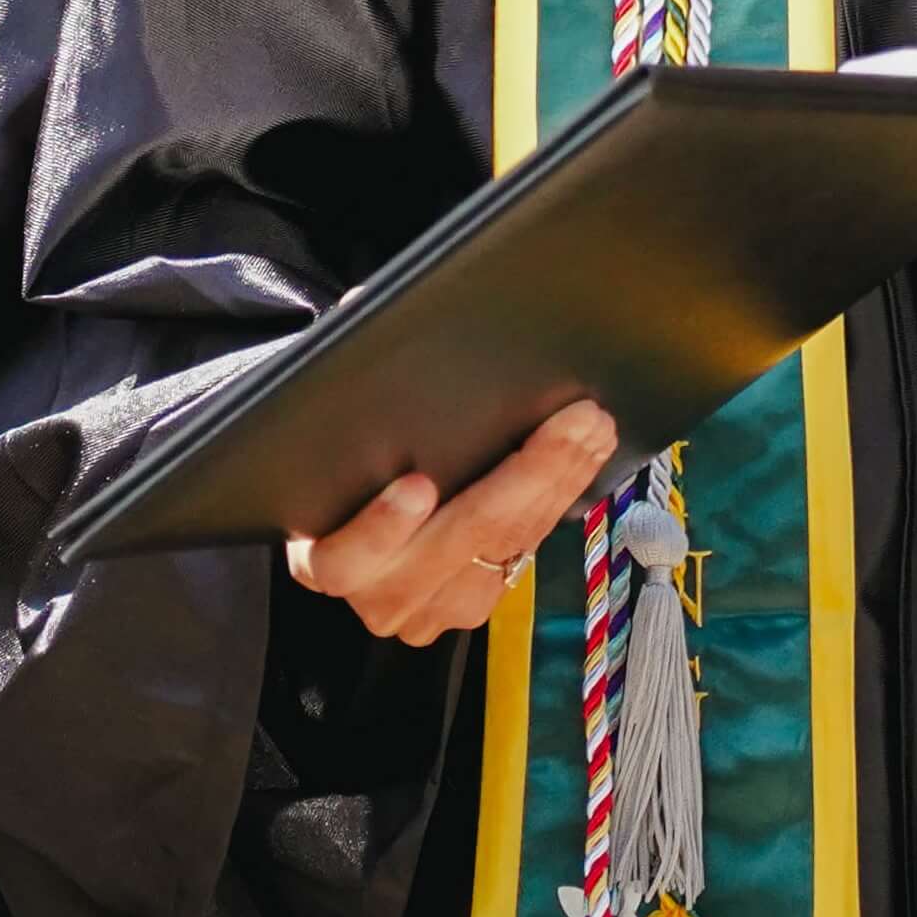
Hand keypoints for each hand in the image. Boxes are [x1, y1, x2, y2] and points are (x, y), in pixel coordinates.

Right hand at [284, 400, 615, 647]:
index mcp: (324, 558)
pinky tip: (586, 457)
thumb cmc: (346, 468)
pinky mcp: (473, 604)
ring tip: (592, 429)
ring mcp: (429, 610)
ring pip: (503, 546)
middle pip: (454, 542)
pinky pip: (525, 552)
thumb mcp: (330, 433)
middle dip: (524, 476)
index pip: (346, 556)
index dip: (383, 524)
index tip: (418, 484)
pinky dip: (558, 499)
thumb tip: (363, 306)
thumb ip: (338, 376)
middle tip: (573, 422)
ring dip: (557, 483)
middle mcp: (376, 595)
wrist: (356, 526)